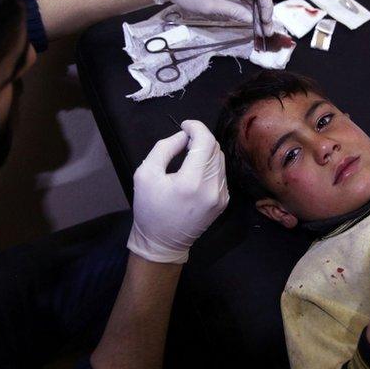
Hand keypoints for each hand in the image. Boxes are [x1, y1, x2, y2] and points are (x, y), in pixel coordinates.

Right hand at [128, 120, 228, 262]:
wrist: (162, 242)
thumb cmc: (150, 209)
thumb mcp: (146, 173)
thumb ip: (165, 148)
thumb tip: (184, 136)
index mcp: (191, 181)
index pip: (205, 141)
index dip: (196, 127)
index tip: (185, 126)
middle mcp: (212, 188)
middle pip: (215, 148)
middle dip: (201, 138)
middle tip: (184, 140)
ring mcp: (221, 196)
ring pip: (220, 159)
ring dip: (206, 151)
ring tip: (189, 154)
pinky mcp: (223, 201)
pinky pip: (221, 173)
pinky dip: (210, 165)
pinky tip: (196, 170)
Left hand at [145, 0, 273, 34]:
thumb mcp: (214, 7)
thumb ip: (236, 13)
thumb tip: (253, 20)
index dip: (267, 8)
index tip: (267, 24)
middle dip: (262, 12)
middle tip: (265, 30)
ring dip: (253, 10)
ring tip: (257, 27)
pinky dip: (243, 6)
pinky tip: (245, 17)